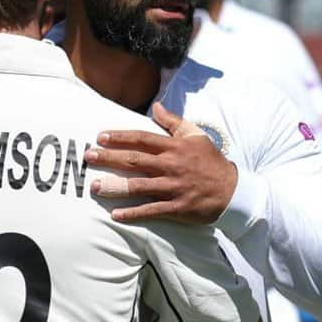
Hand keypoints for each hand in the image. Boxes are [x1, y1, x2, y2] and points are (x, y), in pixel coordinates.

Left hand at [85, 102, 237, 223]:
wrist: (232, 190)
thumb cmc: (211, 161)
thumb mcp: (196, 135)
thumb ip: (174, 121)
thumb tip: (156, 106)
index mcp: (174, 147)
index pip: (141, 138)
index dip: (120, 137)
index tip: (100, 137)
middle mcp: (170, 165)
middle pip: (134, 160)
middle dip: (109, 157)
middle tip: (88, 156)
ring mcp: (173, 187)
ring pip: (139, 186)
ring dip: (115, 186)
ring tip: (95, 186)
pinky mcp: (177, 207)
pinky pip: (151, 210)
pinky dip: (133, 213)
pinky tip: (116, 215)